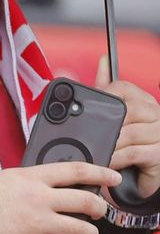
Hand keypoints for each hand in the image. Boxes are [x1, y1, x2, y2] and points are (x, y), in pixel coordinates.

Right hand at [0, 163, 114, 233]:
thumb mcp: (3, 181)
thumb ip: (30, 181)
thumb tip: (53, 185)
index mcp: (31, 179)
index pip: (76, 171)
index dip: (101, 173)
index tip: (113, 178)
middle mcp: (39, 200)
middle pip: (87, 202)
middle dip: (100, 209)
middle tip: (98, 213)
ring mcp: (38, 225)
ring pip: (83, 230)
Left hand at [96, 55, 159, 200]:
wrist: (142, 175)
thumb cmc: (126, 144)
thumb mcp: (114, 116)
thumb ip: (108, 91)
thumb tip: (104, 58)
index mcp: (142, 100)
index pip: (123, 87)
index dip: (103, 94)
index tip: (84, 106)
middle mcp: (154, 112)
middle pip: (127, 109)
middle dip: (103, 124)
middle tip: (82, 134)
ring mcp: (158, 132)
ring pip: (129, 132)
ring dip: (106, 144)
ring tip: (90, 152)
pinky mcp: (158, 153)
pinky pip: (133, 152)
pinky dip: (115, 158)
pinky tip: (105, 163)